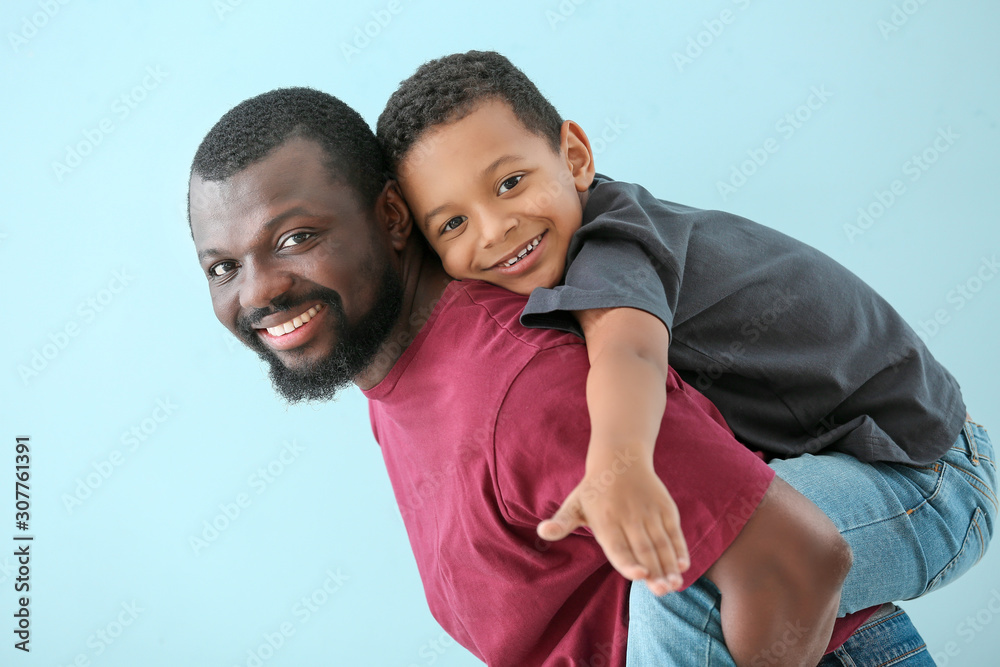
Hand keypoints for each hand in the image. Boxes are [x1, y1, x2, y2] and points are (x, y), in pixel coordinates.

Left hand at [536, 458, 689, 595]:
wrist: (620, 458)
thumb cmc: (594, 490)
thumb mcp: (574, 504)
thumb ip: (561, 522)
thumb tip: (542, 532)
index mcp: (605, 521)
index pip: (618, 546)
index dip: (628, 562)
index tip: (639, 575)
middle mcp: (629, 517)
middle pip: (643, 548)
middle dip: (655, 571)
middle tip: (662, 590)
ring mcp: (649, 512)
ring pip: (661, 542)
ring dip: (669, 564)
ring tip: (674, 584)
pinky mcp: (665, 507)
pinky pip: (674, 531)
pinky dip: (680, 547)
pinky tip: (683, 565)